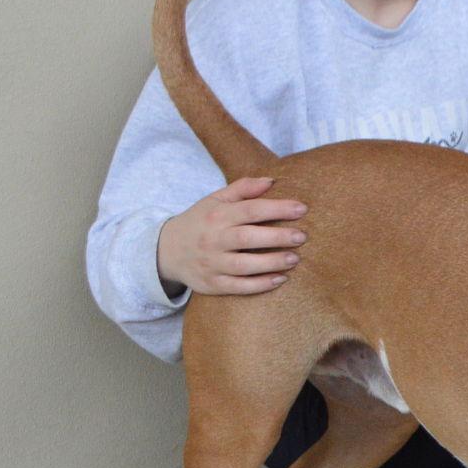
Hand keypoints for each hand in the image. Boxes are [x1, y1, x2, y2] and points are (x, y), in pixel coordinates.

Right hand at [156, 177, 307, 295]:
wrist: (166, 250)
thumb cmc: (201, 222)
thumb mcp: (215, 201)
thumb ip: (243, 189)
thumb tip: (272, 180)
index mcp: (217, 216)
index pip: (250, 210)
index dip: (277, 209)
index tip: (302, 209)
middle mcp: (213, 240)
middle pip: (247, 238)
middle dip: (277, 237)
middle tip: (301, 236)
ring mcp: (212, 264)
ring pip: (243, 265)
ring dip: (271, 263)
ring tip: (295, 259)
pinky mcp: (212, 284)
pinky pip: (238, 287)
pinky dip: (259, 285)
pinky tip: (280, 279)